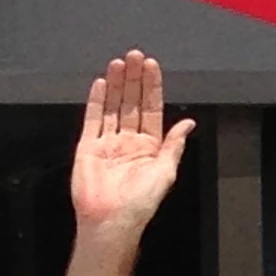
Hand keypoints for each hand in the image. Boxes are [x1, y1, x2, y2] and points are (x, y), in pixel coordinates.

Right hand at [73, 50, 194, 238]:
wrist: (110, 221)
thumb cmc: (140, 201)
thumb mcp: (165, 172)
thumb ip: (174, 145)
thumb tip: (188, 122)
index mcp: (149, 147)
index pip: (151, 109)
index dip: (152, 87)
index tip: (152, 66)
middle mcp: (129, 141)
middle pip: (131, 103)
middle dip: (134, 79)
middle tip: (135, 55)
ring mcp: (108, 143)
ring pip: (113, 107)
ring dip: (116, 85)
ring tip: (119, 62)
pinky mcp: (88, 147)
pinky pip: (92, 119)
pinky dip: (96, 101)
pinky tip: (101, 83)